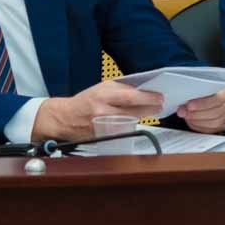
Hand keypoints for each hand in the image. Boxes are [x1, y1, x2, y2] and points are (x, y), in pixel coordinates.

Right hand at [34, 79, 163, 139]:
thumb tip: (141, 89)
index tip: (159, 96)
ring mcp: (104, 124)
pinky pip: (122, 130)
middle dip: (150, 108)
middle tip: (160, 105)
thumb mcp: (101, 88)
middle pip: (133, 111)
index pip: (130, 96)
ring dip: (143, 116)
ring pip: (130, 121)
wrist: (65, 117)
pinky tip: (136, 121)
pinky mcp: (103, 135)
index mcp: (103, 94)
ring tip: (152, 111)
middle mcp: (104, 109)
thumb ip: (119, 89)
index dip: (147, 97)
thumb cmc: (85, 101)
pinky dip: (131, 125)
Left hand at [179, 86, 224, 133]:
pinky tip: (193, 122)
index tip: (189, 106)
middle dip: (198, 115)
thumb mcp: (201, 84)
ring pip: (217, 123)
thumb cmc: (206, 86)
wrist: (213, 89)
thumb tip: (182, 106)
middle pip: (217, 112)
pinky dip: (202, 127)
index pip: (218, 99)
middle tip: (185, 113)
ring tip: (188, 117)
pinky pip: (215, 129)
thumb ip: (194, 92)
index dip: (203, 104)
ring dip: (198, 122)